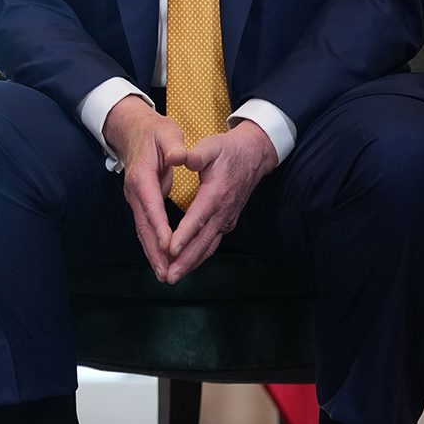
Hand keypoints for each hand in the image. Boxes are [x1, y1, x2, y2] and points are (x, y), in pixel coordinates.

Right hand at [105, 95, 184, 282]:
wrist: (133, 131)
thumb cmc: (155, 132)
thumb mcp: (166, 132)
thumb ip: (173, 146)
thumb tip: (179, 156)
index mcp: (142, 176)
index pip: (151, 205)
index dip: (160, 227)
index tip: (170, 246)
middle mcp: (135, 192)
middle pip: (144, 226)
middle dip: (155, 250)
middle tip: (166, 272)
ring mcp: (135, 199)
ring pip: (143, 231)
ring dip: (153, 253)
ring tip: (164, 274)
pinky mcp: (139, 203)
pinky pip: (145, 228)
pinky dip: (152, 245)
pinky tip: (160, 259)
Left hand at [159, 121, 276, 282]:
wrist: (253, 156)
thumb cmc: (227, 151)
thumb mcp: (211, 146)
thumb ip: (196, 155)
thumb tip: (181, 156)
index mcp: (216, 193)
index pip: (198, 217)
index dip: (184, 234)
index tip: (170, 249)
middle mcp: (223, 211)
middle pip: (203, 241)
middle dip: (185, 260)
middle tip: (169, 276)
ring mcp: (226, 219)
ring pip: (208, 246)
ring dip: (191, 263)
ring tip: (173, 277)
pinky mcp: (226, 223)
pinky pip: (212, 243)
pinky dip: (198, 256)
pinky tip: (186, 265)